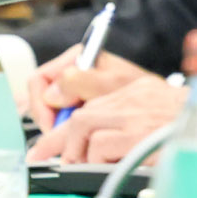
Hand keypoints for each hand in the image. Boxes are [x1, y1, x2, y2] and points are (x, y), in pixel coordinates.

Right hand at [28, 49, 152, 128]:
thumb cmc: (142, 91)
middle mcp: (72, 72)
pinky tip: (80, 139)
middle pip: (41, 99)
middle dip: (50, 120)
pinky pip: (61, 121)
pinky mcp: (78, 108)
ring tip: (76, 139)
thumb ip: (83, 82)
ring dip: (60, 128)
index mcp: (77, 58)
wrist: (157, 106)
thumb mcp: (114, 84)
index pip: (39, 80)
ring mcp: (73, 91)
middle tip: (63, 137)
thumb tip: (53, 92)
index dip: (42, 104)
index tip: (54, 124)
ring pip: (49, 113)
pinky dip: (68, 131)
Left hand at [29, 77, 182, 164]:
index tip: (49, 142)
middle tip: (51, 160)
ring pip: (84, 126)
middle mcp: (140, 95)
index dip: (63, 119)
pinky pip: (98, 146)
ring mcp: (140, 112)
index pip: (91, 94)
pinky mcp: (140, 133)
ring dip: (78, 152)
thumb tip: (95, 143)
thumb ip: (132, 120)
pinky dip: (94, 161)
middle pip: (81, 113)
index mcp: (144, 88)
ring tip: (85, 168)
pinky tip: (107, 169)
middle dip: (60, 140)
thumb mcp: (164, 119)